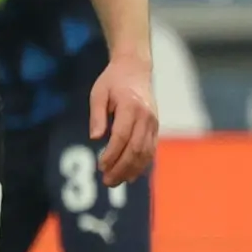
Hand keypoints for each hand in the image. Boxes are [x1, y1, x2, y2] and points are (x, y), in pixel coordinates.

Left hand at [89, 55, 159, 189]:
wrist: (135, 69)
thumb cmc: (112, 81)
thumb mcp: (98, 93)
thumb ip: (97, 115)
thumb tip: (95, 138)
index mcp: (132, 107)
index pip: (122, 136)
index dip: (112, 154)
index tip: (100, 166)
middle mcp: (147, 116)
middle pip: (136, 148)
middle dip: (122, 168)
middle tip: (107, 182)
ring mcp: (154, 122)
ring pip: (146, 152)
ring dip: (132, 170)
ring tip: (116, 181)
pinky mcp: (155, 127)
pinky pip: (151, 149)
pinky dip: (142, 164)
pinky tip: (131, 175)